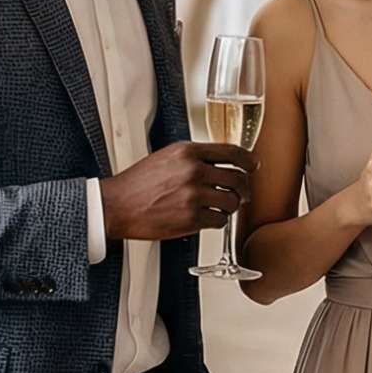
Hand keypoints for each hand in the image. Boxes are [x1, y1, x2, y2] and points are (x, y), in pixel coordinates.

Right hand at [99, 141, 249, 240]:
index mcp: (188, 152)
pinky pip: (219, 221)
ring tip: (219, 207)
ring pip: (231, 202)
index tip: (253, 166)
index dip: (248, 161)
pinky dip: (217, 221)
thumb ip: (195, 157)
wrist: (118, 205)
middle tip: (242, 193)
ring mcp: (193, 196)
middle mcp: (193, 171)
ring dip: (229, 206)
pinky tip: (207, 218)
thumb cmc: (138, 183)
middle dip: (243, 188)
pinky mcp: (191, 219)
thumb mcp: (168, 157)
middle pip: (237, 179)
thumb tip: (222, 163)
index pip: (232, 152)